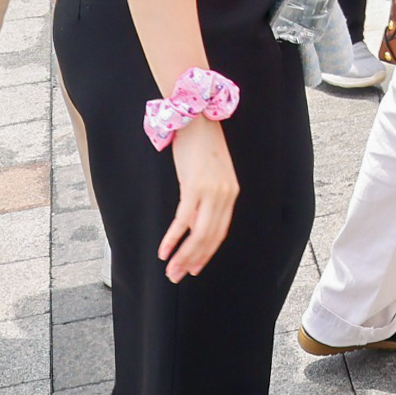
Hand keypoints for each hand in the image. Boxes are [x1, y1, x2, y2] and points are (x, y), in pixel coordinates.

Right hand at [156, 117, 238, 279]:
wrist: (196, 117)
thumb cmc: (200, 144)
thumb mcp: (209, 173)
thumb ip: (205, 197)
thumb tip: (191, 223)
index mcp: (231, 193)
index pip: (220, 232)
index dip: (207, 253)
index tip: (194, 268)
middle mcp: (225, 194)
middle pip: (210, 238)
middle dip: (193, 261)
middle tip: (177, 277)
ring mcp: (211, 191)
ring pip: (198, 234)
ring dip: (183, 256)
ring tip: (170, 271)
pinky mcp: (195, 185)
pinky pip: (184, 219)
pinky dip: (174, 238)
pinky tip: (164, 251)